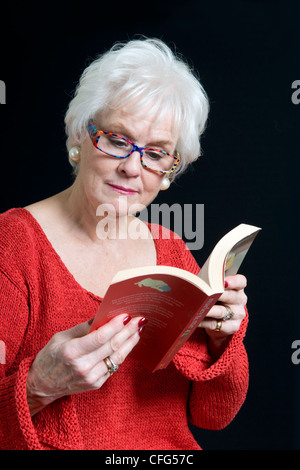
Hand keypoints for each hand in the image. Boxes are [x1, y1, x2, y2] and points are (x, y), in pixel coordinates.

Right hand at [26, 314, 143, 416]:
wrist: (41, 386)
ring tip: (138, 330)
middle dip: (128, 331)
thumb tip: (103, 315)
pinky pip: (114, 366)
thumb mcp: (61, 337)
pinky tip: (128, 343)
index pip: (100, 337)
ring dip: (130, 342)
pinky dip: (122, 353)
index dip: (115, 326)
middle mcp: (83, 366)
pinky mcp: (96, 384)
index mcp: (72, 352)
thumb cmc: (49, 357)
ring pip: (117, 357)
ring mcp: (91, 378)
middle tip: (140, 319)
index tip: (126, 315)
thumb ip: (83, 327)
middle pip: (112, 346)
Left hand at [198, 274, 247, 357]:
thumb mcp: (216, 288)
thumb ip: (210, 283)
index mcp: (238, 287)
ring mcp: (238, 314)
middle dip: (215, 294)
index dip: (233, 281)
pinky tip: (195, 319)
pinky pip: (215, 324)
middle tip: (204, 293)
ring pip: (221, 311)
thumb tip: (197, 283)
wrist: (220, 319)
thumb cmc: (215, 298)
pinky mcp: (232, 327)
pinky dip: (204, 322)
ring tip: (197, 307)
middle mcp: (240, 300)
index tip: (224, 282)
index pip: (240, 282)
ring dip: (208, 310)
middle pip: (229, 296)